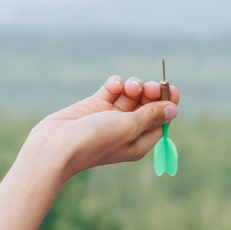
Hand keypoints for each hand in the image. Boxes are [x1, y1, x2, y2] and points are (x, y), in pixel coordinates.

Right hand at [26, 79, 179, 181]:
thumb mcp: (129, 127)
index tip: (172, 89)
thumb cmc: (95, 140)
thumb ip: (150, 116)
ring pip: (130, 95)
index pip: (161, 121)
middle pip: (147, 106)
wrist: (56, 145)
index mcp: (139, 142)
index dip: (167, 104)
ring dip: (133, 86)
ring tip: (128, 87)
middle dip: (150, 93)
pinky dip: (115, 84)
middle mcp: (126, 130)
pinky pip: (112, 90)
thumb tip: (173, 109)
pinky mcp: (95, 105)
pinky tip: (114, 85)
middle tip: (149, 88)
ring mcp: (110, 117)